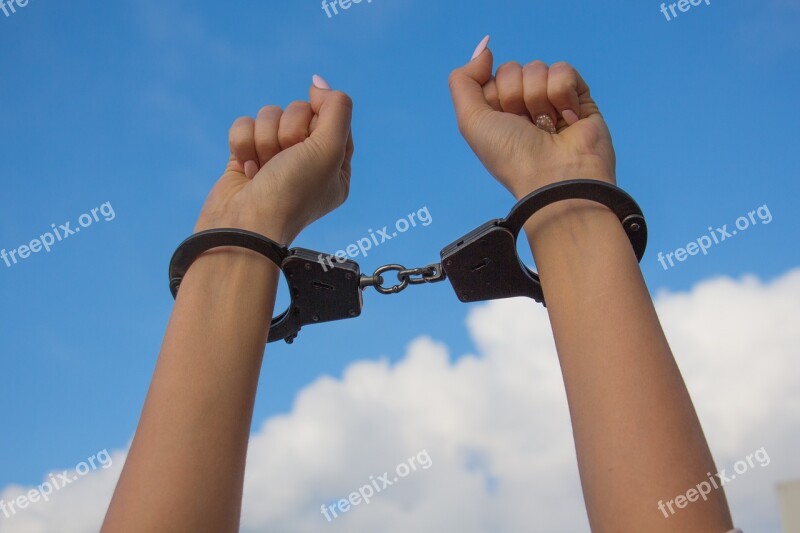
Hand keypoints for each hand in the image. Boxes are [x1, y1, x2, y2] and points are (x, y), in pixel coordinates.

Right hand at [195, 75, 353, 243]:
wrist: (245, 226)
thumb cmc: (292, 193)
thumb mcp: (330, 149)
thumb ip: (336, 109)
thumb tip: (319, 84)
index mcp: (336, 167)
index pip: (334, 118)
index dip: (320, 119)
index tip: (312, 135)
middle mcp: (307, 163)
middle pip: (300, 112)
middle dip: (289, 131)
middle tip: (286, 159)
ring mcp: (275, 160)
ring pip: (270, 115)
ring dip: (265, 138)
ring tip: (264, 168)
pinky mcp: (246, 158)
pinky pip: (245, 125)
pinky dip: (242, 143)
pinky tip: (246, 169)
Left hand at [448, 36, 615, 199]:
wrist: (555, 177)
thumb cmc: (512, 157)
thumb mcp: (471, 121)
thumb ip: (463, 81)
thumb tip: (484, 49)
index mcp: (497, 113)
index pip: (490, 77)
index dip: (494, 94)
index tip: (501, 119)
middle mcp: (523, 107)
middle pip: (513, 69)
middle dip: (516, 95)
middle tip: (526, 125)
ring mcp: (551, 102)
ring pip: (538, 68)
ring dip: (538, 98)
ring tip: (547, 127)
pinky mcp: (578, 98)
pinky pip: (564, 71)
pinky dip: (562, 94)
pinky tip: (567, 119)